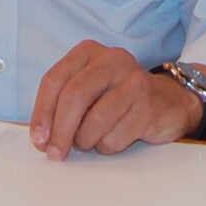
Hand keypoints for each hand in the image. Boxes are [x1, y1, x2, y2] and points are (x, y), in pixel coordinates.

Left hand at [31, 42, 197, 157]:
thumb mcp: (87, 90)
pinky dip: (107, 146)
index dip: (42, 113)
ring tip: (90, 140)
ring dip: (86, 141)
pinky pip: (114, 137)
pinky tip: (114, 137)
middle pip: (74, 96)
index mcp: (88, 52)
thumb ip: (62, 105)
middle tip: (56, 154)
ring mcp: (133, 81)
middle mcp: (111, 60)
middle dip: (60, 131)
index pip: (54, 80)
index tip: (38, 139)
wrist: (166, 101)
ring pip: (94, 121)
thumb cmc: (116, 98)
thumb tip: (41, 139)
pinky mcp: (148, 105)